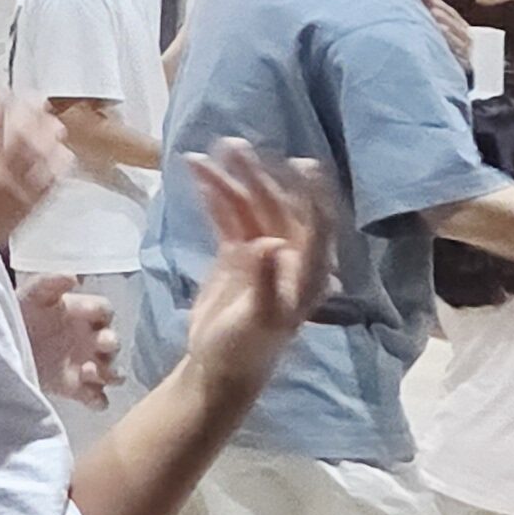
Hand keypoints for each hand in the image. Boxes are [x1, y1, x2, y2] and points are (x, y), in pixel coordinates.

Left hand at [19, 272, 116, 406]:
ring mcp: (86, 366)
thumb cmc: (21, 314)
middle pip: (115, 343)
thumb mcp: (31, 294)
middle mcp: (91, 340)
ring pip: (114, 374)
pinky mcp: (76, 389)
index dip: (101, 313)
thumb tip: (74, 277)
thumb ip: (51, 282)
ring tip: (86, 370)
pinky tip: (85, 394)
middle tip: (98, 344)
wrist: (1, 342)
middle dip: (111, 343)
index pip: (105, 311)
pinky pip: (99, 400)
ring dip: (108, 373)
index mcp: (83, 314)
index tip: (87, 314)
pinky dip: (97, 400)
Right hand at [173, 142, 327, 392]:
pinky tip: (198, 173)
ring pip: (249, 207)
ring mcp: (262, 253)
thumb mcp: (257, 321)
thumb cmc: (244, 351)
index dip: (311, 195)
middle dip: (258, 176)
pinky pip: (228, 217)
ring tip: (207, 152)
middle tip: (234, 146)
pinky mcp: (237, 254)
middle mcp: (290, 257)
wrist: (218, 369)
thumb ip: (264, 281)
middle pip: (277, 207)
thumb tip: (269, 242)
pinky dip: (214, 196)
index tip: (302, 164)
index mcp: (306, 274)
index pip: (315, 226)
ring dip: (232, 179)